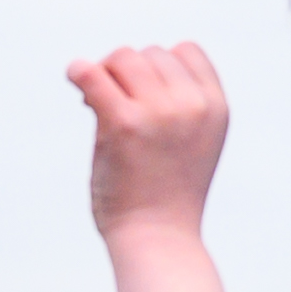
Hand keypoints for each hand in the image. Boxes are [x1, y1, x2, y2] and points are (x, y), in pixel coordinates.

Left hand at [67, 43, 228, 245]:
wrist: (157, 239)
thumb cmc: (166, 197)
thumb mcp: (192, 141)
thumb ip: (175, 104)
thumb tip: (119, 68)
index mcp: (215, 107)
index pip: (186, 52)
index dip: (159, 66)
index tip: (141, 94)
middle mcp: (192, 105)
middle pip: (150, 54)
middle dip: (126, 74)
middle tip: (112, 105)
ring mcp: (159, 111)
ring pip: (122, 58)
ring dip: (104, 74)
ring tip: (95, 103)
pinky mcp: (123, 123)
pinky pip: (93, 75)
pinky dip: (79, 70)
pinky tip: (75, 77)